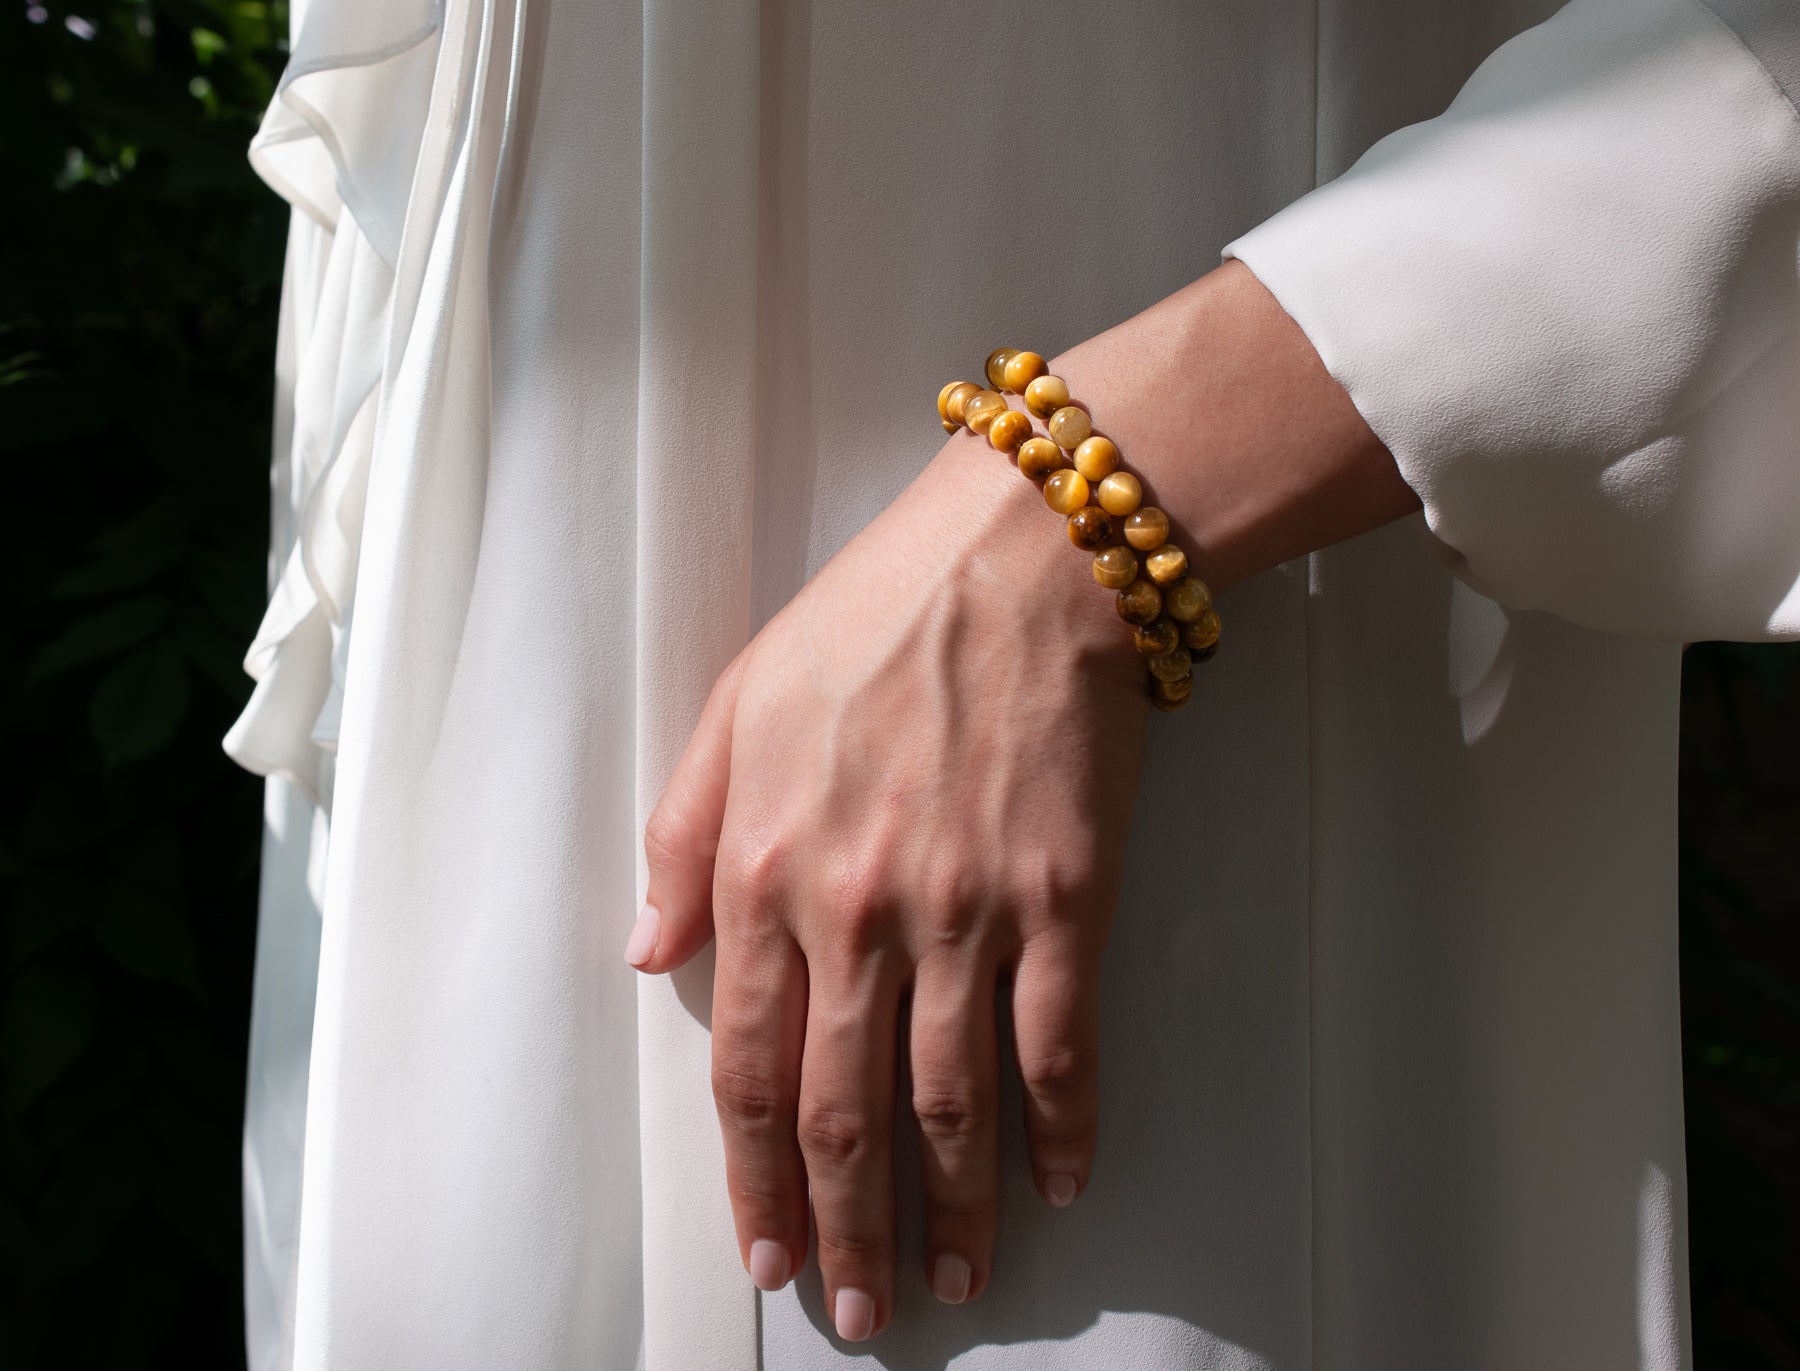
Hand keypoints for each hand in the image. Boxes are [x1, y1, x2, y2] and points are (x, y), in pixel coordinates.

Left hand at [629, 431, 1147, 1340]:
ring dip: (952, 1207)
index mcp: (769, 871)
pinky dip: (1059, 1129)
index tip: (771, 1252)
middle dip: (846, 1227)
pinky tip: (1055, 1184)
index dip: (754, 1176)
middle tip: (864, 1307)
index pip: (747, 1066)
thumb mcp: (734, 706)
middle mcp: (860, 914)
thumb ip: (681, 835)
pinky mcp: (1064, 900)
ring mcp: (968, 914)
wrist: (1025, 557)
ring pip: (950, 1102)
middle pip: (839, 1111)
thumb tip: (648, 953)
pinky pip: (1058, 1046)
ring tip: (955, 1276)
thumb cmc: (874, 618)